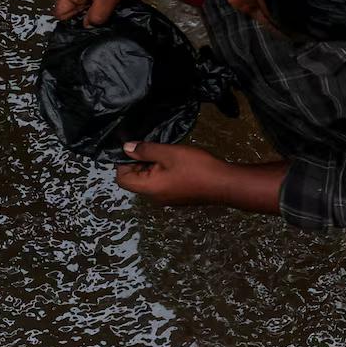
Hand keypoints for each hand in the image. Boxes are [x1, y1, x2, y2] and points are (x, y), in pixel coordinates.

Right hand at [54, 0, 144, 23]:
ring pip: (86, 1)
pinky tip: (115, 1)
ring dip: (97, 7)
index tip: (89, 28)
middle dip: (86, 16)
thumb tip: (88, 26)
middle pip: (73, 8)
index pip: (61, 12)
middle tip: (103, 22)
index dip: (73, 23)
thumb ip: (96, 16)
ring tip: (110, 11)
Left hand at [113, 141, 230, 204]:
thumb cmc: (196, 167)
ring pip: (149, 181)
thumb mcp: (168, 153)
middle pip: (135, 180)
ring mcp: (166, 198)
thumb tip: (126, 148)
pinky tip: (176, 162)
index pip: (122, 179)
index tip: (135, 149)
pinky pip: (161, 184)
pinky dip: (163, 172)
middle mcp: (154, 197)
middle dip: (139, 163)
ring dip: (153, 166)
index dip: (123, 163)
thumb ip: (145, 150)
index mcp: (149, 188)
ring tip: (167, 153)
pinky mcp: (177, 196)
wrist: (223, 183)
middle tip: (154, 148)